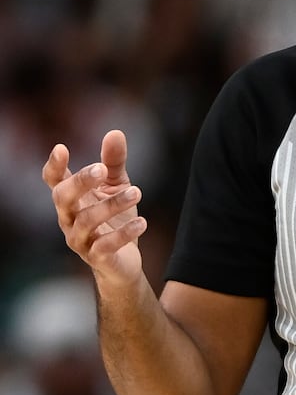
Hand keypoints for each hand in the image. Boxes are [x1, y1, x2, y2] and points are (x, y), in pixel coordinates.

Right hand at [42, 130, 146, 285]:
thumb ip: (114, 162)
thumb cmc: (115, 218)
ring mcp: (80, 240)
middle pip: (63, 198)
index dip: (54, 166)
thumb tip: (115, 132)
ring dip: (111, 205)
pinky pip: (105, 246)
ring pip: (86, 221)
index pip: (53, 181)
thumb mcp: (117, 186)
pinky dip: (123, 234)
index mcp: (72, 199)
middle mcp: (69, 218)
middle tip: (102, 169)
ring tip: (137, 192)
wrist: (123, 262)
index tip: (61, 148)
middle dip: (80, 182)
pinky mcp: (97, 258)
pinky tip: (142, 222)